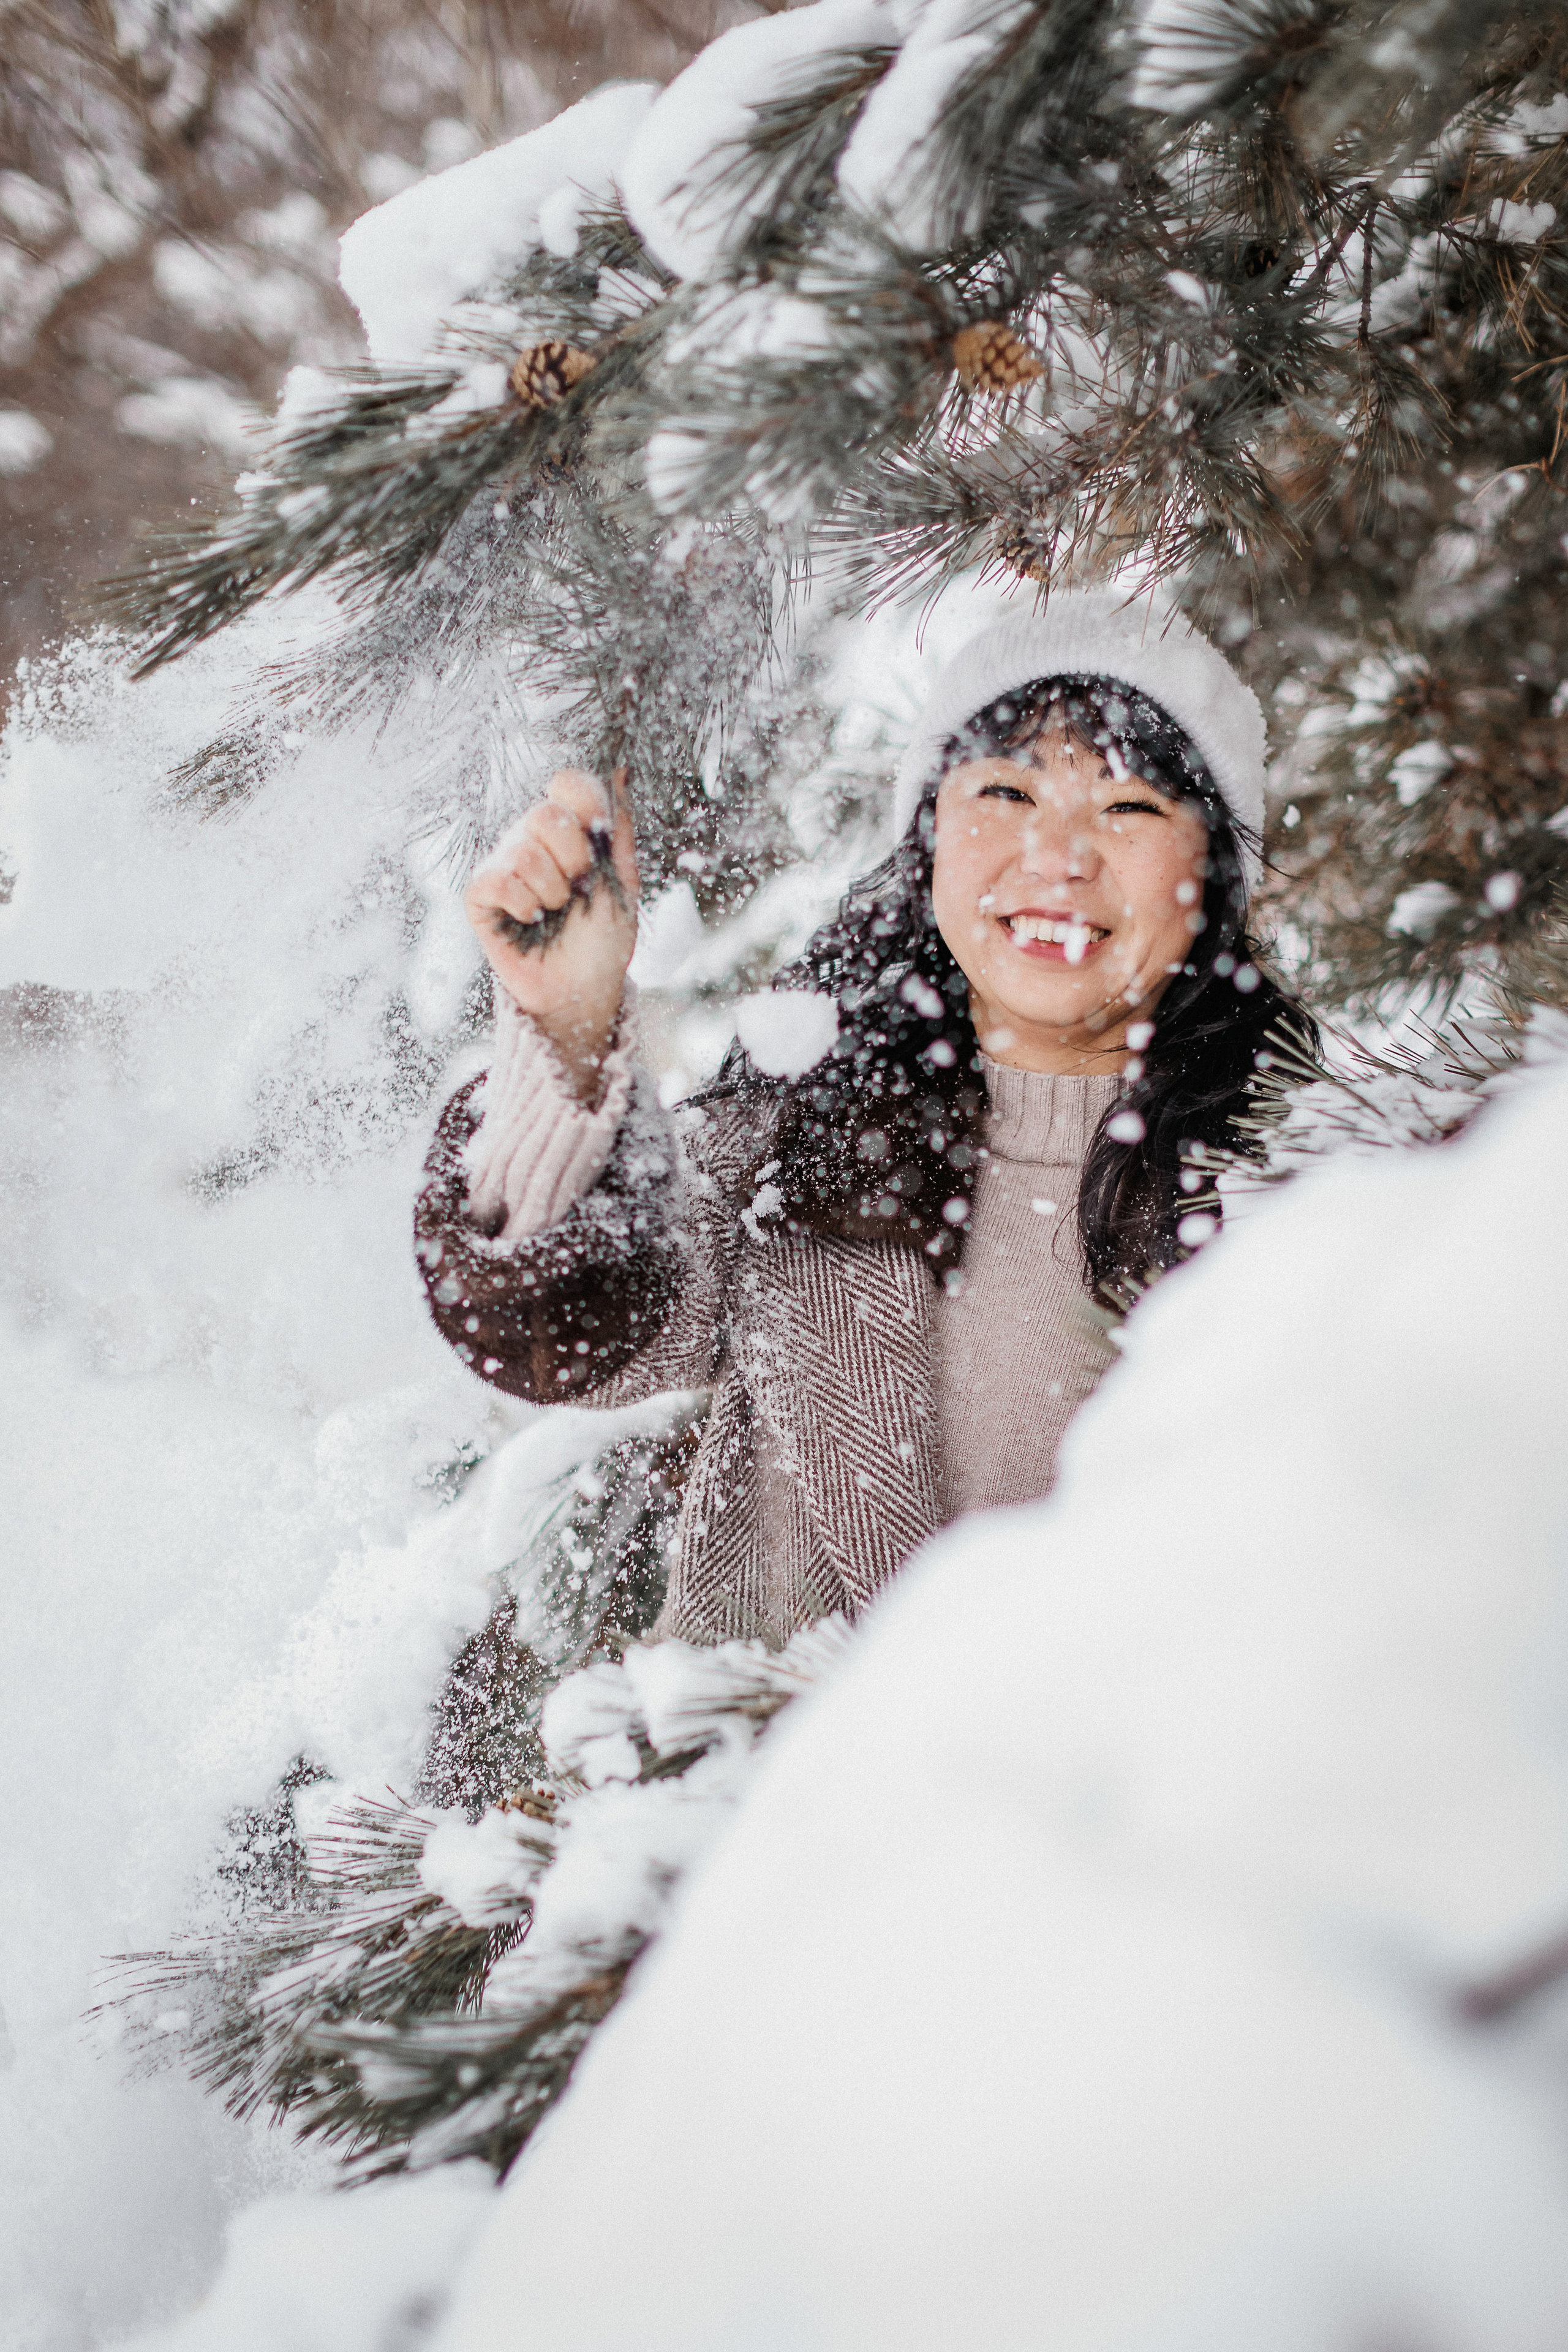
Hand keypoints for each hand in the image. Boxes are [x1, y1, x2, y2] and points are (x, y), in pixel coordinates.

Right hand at [465, 767, 638, 1101]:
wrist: (583, 990)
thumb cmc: (603, 940)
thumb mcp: (624, 880)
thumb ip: (619, 826)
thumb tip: (621, 768)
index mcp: (569, 829)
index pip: (569, 782)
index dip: (587, 807)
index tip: (599, 843)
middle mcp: (531, 838)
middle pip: (546, 813)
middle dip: (574, 859)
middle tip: (578, 890)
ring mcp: (503, 863)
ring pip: (524, 850)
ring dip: (553, 892)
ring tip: (555, 913)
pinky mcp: (480, 894)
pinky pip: (498, 878)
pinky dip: (524, 903)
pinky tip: (530, 920)